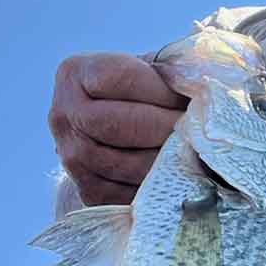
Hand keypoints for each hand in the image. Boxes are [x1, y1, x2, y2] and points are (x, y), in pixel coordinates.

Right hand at [49, 53, 187, 205]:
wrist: (120, 132)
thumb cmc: (146, 94)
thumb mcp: (153, 71)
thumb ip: (172, 73)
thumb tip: (203, 89)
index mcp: (75, 73)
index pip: (123, 79)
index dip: (164, 90)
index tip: (194, 97)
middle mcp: (63, 115)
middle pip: (119, 125)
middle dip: (167, 128)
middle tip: (198, 130)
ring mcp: (71, 157)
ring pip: (126, 164)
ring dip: (166, 160)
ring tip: (193, 151)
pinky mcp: (89, 191)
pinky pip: (126, 194)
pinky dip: (157, 187)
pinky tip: (177, 174)